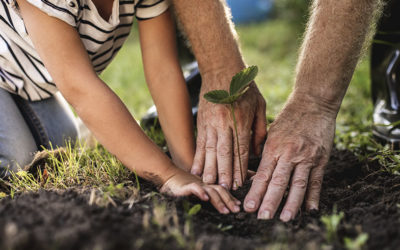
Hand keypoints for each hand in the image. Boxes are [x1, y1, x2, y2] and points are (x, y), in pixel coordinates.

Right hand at [160, 171, 240, 213]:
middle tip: (237, 210)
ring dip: (219, 201)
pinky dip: (201, 192)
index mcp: (208, 185)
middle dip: (229, 200)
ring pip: (211, 191)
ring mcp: (196, 184)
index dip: (231, 197)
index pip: (222, 189)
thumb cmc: (182, 185)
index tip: (239, 206)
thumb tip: (213, 203)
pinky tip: (205, 199)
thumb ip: (206, 194)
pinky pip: (195, 188)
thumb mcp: (197, 190)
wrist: (167, 175)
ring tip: (225, 211)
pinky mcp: (186, 186)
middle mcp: (204, 183)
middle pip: (220, 190)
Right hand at [191, 81, 266, 189]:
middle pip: (225, 152)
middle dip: (224, 173)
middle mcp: (225, 123)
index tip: (239, 183)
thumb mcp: (259, 104)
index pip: (241, 149)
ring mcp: (211, 123)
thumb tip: (257, 151)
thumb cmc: (245, 88)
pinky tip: (196, 169)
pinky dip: (198, 157)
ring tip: (208, 184)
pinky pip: (200, 143)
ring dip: (209, 168)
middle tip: (224, 189)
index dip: (239, 167)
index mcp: (241, 120)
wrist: (222, 69)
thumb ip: (259, 129)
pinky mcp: (201, 121)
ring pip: (210, 150)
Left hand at [244, 96, 335, 220]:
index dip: (255, 192)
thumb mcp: (271, 134)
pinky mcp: (321, 159)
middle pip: (279, 182)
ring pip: (298, 184)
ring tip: (284, 218)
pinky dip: (313, 196)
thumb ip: (265, 155)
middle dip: (269, 202)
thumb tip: (256, 178)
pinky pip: (317, 181)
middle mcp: (289, 153)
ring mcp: (307, 157)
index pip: (263, 174)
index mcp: (274, 147)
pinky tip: (309, 210)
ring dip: (291, 204)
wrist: (313, 104)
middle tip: (262, 217)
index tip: (248, 207)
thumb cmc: (288, 119)